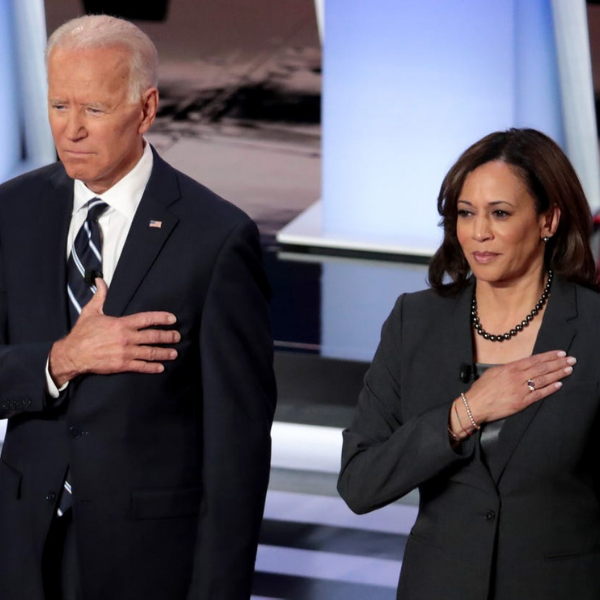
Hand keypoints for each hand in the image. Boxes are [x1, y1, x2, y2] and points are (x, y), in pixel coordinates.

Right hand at [49, 278, 179, 386]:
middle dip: (168, 336)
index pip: (146, 319)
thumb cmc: (82, 333)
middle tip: (177, 337)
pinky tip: (161, 367)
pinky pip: (141, 366)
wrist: (72, 354)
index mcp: (121, 324)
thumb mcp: (91, 312)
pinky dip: (152, 367)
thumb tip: (101, 281)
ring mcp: (125, 352)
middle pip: (153, 336)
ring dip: (164, 353)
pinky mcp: (122, 365)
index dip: (161, 318)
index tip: (173, 319)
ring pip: (150, 352)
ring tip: (174, 353)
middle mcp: (126, 338)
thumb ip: (100, 296)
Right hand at [464, 350, 575, 425]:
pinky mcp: (522, 402)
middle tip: (571, 359)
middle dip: (558, 363)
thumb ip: (509, 368)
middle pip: (542, 368)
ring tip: (569, 370)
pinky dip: (550, 389)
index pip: (534, 360)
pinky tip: (559, 385)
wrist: (476, 404)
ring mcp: (521, 390)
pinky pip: (539, 394)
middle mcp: (517, 377)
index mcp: (510, 368)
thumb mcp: (494, 372)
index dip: (549, 356)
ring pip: (543, 380)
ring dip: (558, 374)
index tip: (560, 353)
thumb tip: (521, 365)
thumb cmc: (482, 388)